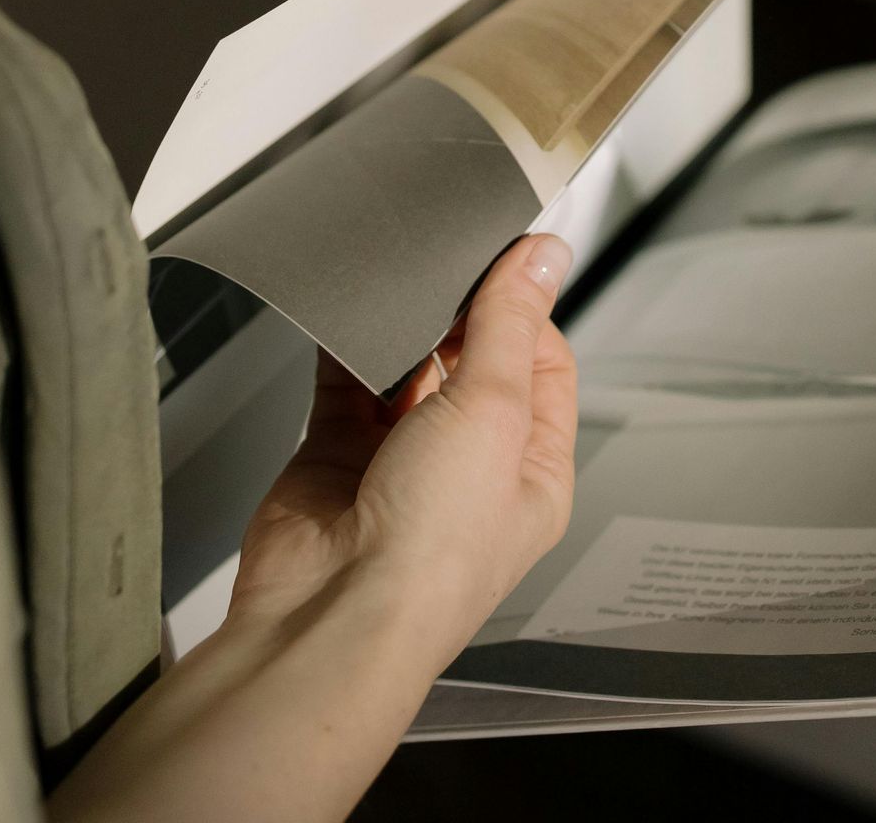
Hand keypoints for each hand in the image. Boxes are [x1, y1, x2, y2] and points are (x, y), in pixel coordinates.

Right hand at [228, 233, 578, 655]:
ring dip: (401, 330)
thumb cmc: (433, 554)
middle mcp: (470, 468)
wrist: (330, 617)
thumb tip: (544, 258)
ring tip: (396, 290)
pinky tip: (347, 315)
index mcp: (532, 469)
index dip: (524, 307)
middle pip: (473, 361)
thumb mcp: (493, 413)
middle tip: (443, 266)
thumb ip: (509, 325)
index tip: (501, 258)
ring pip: (408, 368)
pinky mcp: (337, 456)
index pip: (543, 363)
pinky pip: (344, 384)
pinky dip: (344, 347)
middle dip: (458, 315)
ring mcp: (401, 462)